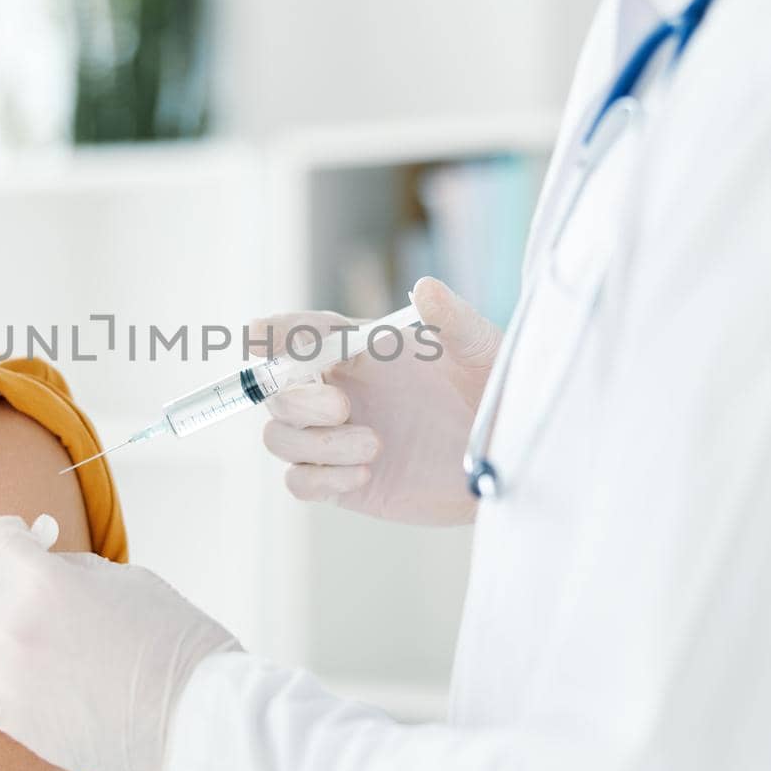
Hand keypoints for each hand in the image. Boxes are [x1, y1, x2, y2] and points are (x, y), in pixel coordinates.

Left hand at [0, 515, 239, 770]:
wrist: (195, 717)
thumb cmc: (175, 643)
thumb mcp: (126, 580)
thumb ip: (69, 569)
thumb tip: (41, 562)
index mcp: (43, 581)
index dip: (10, 536)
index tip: (22, 542)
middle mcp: (12, 625)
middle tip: (6, 588)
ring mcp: (6, 676)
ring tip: (22, 635)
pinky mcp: (10, 718)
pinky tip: (21, 673)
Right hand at [256, 276, 500, 524]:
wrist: (509, 456)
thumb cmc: (495, 391)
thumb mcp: (480, 349)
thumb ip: (452, 319)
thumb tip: (425, 288)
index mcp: (359, 350)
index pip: (300, 334)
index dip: (276, 333)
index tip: (261, 335)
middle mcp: (338, 390)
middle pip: (275, 391)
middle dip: (295, 397)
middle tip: (341, 405)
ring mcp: (336, 439)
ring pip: (279, 438)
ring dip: (313, 442)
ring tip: (374, 445)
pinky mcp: (343, 482)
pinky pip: (300, 482)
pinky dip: (319, 478)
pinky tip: (364, 474)